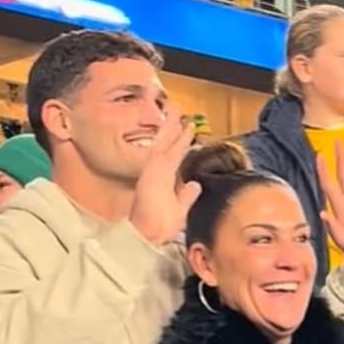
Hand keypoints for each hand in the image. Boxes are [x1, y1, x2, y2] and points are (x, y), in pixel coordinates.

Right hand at [130, 105, 201, 244]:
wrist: (149, 235)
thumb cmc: (160, 228)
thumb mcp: (179, 210)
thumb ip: (187, 196)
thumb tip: (195, 185)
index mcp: (161, 181)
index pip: (172, 157)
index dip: (179, 143)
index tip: (186, 131)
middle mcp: (156, 173)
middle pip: (166, 145)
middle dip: (173, 128)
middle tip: (177, 110)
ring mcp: (154, 169)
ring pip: (164, 141)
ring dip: (171, 124)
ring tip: (176, 108)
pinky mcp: (153, 168)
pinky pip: (162, 145)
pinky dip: (168, 132)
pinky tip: (174, 119)